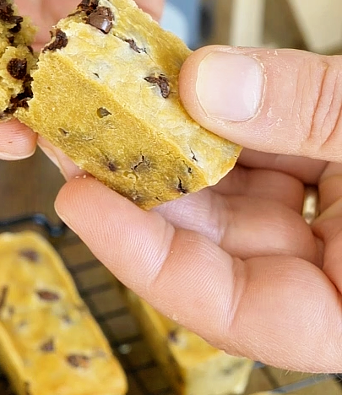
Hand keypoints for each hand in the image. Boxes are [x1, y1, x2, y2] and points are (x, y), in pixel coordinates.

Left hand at [55, 46, 341, 373]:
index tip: (78, 200)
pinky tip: (184, 86)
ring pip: (232, 203)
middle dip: (142, 191)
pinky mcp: (334, 190)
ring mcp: (330, 238)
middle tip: (79, 136)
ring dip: (175, 151)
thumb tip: (201, 83)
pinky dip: (228, 124)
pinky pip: (267, 164)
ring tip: (117, 102)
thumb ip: (307, 109)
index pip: (225, 311)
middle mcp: (329, 285)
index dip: (142, 258)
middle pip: (212, 252)